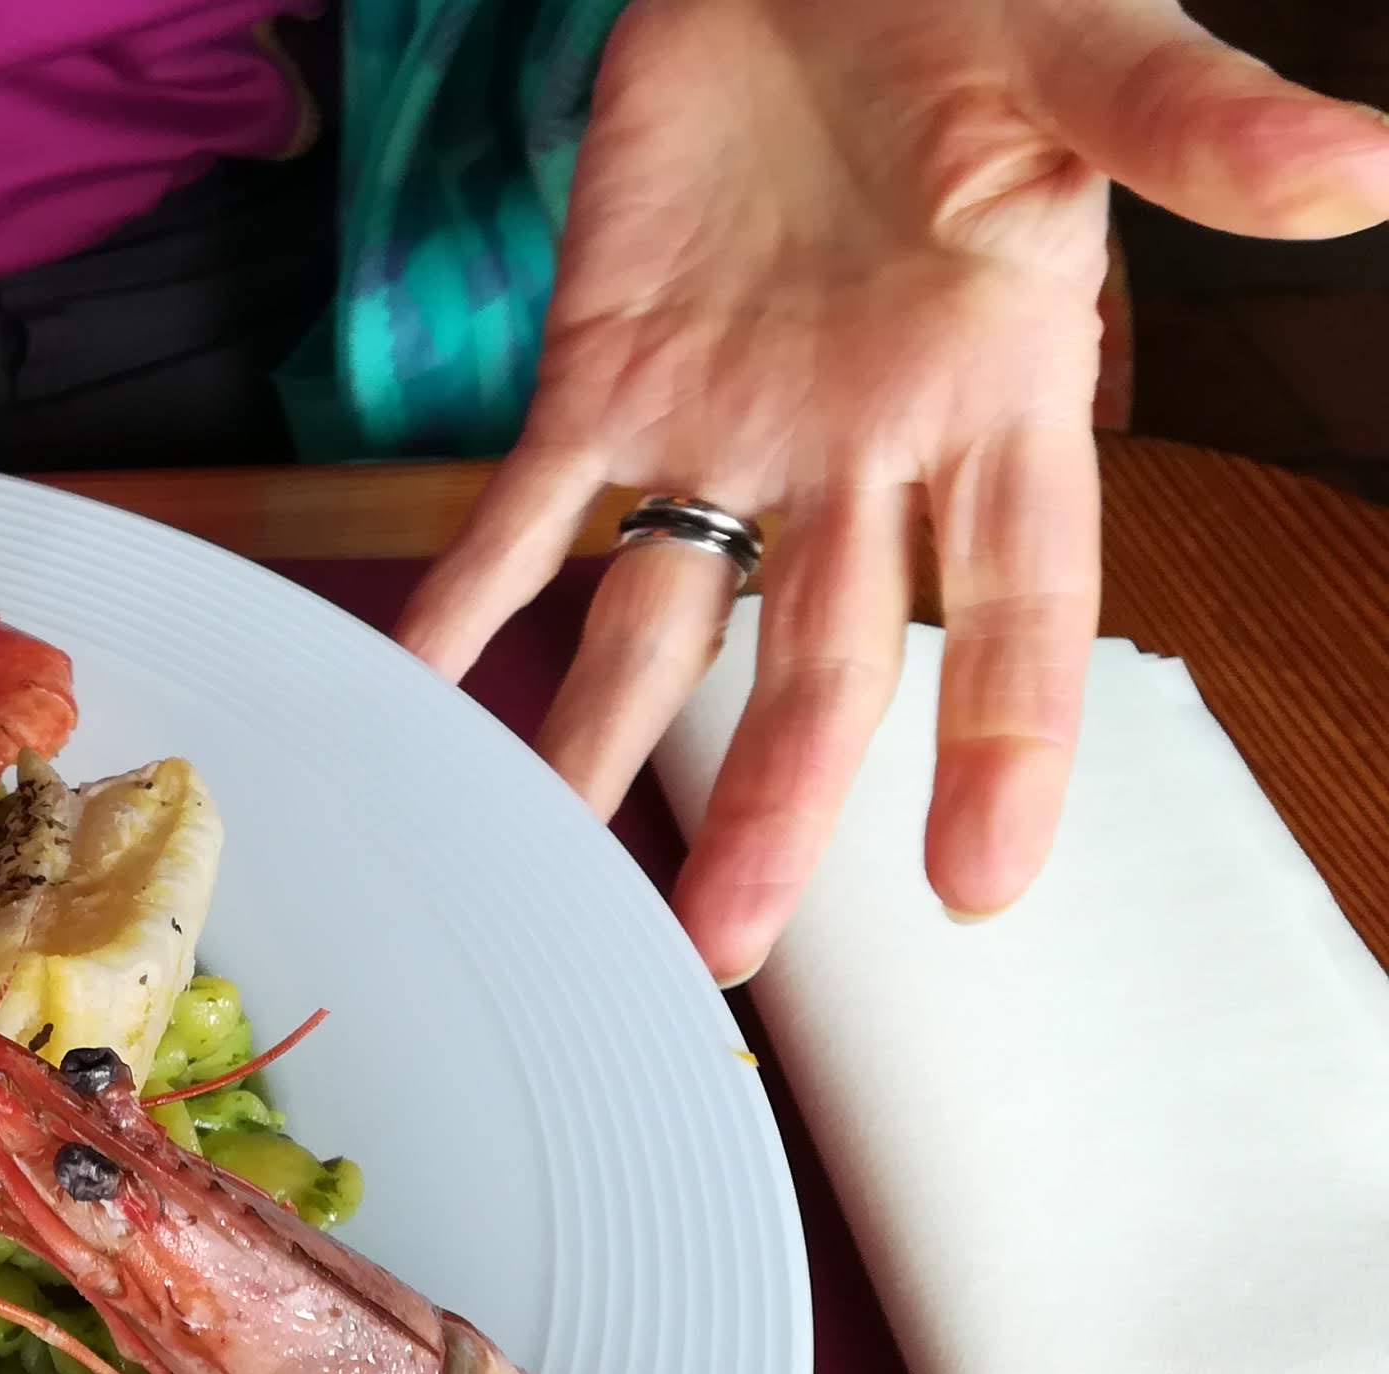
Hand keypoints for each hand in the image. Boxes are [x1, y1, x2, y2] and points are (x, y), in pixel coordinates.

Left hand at [396, 0, 1388, 983]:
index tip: (980, 885)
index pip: (1017, 611)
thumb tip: (1357, 168)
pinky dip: (464, 607)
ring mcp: (721, 431)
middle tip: (721, 942)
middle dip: (775, 806)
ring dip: (607, 753)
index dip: (1003, 746)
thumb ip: (1189, 127)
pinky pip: (523, 519)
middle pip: (817, 665)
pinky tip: (416, 704)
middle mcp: (857, 455)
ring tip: (546, 878)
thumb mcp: (1082, 58)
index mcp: (994, 398)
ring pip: (664, 627)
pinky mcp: (599, 381)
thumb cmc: (963, 1)